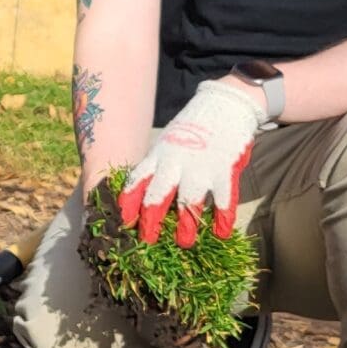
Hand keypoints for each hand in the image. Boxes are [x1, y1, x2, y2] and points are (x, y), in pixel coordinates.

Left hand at [116, 77, 264, 245]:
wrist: (225, 104)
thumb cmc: (194, 129)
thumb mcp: (168, 142)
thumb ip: (160, 165)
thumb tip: (146, 192)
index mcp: (158, 155)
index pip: (136, 180)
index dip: (128, 202)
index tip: (121, 220)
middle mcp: (175, 162)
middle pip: (157, 194)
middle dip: (150, 220)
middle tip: (146, 240)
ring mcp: (200, 166)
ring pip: (188, 201)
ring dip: (186, 225)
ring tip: (184, 243)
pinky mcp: (224, 169)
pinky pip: (223, 199)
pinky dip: (223, 217)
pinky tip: (222, 233)